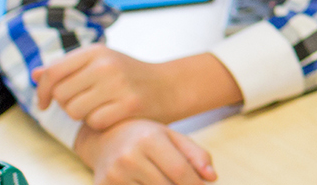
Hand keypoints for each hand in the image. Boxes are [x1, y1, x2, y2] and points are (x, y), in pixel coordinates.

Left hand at [35, 45, 178, 129]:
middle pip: (61, 95)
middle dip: (67, 104)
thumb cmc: (130, 76)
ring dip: (82, 115)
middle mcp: (105, 64)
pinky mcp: (128, 104)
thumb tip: (35, 74)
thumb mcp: (100, 62)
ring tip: (99, 107)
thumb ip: (67, 68)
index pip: (53, 72)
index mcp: (96, 51)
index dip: (42, 91)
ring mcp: (118, 84)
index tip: (44, 103)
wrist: (170, 86)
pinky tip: (111, 115)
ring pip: (74, 111)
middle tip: (86, 102)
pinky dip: (98, 124)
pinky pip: (93, 122)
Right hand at [75, 119, 215, 184]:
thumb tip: (212, 178)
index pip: (179, 170)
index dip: (195, 184)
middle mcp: (128, 157)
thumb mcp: (172, 137)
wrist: (104, 137)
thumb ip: (196, 154)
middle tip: (187, 184)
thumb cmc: (145, 137)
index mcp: (149, 139)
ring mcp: (114, 175)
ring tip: (166, 180)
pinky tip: (150, 182)